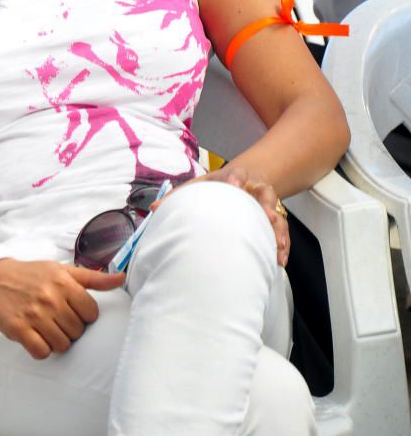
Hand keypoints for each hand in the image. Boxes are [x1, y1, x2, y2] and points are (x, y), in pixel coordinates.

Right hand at [0, 258, 124, 358]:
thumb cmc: (31, 274)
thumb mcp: (62, 270)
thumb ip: (93, 278)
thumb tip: (121, 279)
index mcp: (64, 282)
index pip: (91, 313)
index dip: (84, 315)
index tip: (73, 311)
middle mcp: (50, 298)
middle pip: (77, 331)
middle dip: (70, 328)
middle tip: (57, 319)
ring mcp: (34, 315)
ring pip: (62, 344)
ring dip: (57, 340)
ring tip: (47, 328)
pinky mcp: (18, 330)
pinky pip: (42, 352)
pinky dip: (42, 349)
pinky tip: (36, 337)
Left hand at [153, 165, 289, 266]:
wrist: (249, 177)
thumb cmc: (219, 185)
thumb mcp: (199, 185)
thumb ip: (178, 196)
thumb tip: (153, 210)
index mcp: (234, 177)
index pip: (236, 174)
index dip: (236, 179)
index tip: (235, 185)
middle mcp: (254, 189)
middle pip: (264, 193)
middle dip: (267, 205)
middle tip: (268, 216)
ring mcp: (267, 203)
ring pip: (277, 215)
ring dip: (278, 231)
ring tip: (277, 247)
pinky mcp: (274, 218)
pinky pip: (281, 231)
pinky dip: (282, 244)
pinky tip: (279, 260)